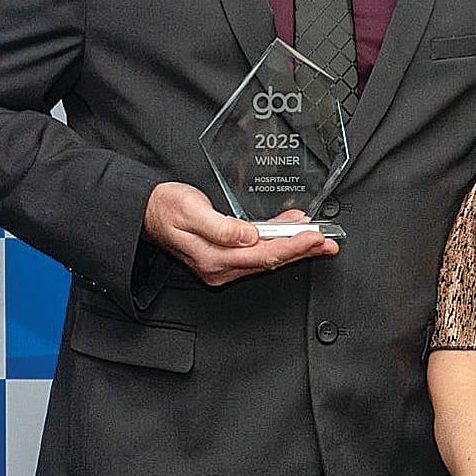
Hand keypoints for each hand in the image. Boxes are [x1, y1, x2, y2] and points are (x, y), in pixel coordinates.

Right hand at [142, 182, 336, 286]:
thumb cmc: (166, 208)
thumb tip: (248, 236)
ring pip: (266, 259)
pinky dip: (277, 243)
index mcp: (214, 257)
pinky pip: (257, 254)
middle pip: (270, 260)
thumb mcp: (192, 211)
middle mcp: (220, 267)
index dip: (293, 245)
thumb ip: (221, 226)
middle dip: (302, 251)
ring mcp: (221, 266)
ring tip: (317, 239)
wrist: (146, 212)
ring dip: (293, 247)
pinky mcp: (223, 259)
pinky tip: (290, 232)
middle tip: (329, 243)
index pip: (264, 255)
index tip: (314, 237)